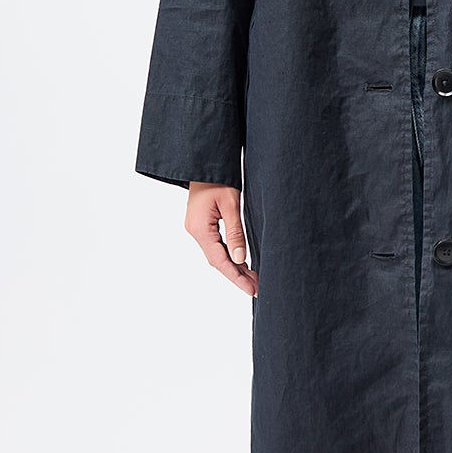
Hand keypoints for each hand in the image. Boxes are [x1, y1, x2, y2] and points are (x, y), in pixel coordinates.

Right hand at [186, 182, 258, 296]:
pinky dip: (228, 256)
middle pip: (217, 261)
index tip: (251, 289)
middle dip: (237, 275)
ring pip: (216, 255)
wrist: (205, 163)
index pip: (219, 261)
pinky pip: (215, 246)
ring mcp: (196, 228)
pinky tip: (241, 263)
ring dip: (233, 267)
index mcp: (200, 228)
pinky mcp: (201, 225)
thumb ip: (235, 233)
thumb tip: (240, 259)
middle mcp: (195, 231)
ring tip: (253, 279)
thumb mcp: (231, 205)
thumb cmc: (219, 179)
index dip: (236, 277)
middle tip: (256, 288)